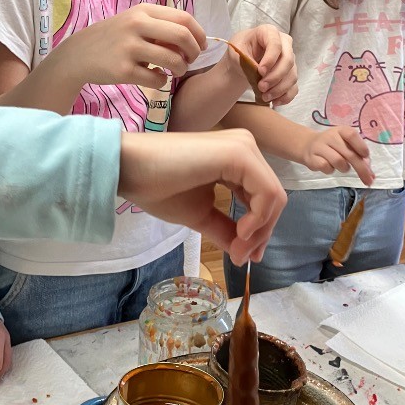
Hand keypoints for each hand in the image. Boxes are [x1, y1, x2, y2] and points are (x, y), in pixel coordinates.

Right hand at [57, 4, 205, 90]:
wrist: (78, 54)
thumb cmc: (114, 38)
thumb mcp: (134, 22)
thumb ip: (160, 26)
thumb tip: (192, 40)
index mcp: (143, 11)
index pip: (184, 18)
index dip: (199, 34)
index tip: (201, 46)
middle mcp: (136, 25)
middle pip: (183, 37)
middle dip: (194, 52)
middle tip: (190, 60)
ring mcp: (129, 48)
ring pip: (173, 60)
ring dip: (180, 69)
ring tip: (174, 71)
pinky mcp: (123, 70)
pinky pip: (157, 79)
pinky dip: (162, 81)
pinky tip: (156, 78)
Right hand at [119, 130, 286, 264]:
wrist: (130, 169)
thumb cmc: (159, 188)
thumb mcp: (200, 214)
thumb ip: (226, 229)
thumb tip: (244, 254)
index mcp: (237, 160)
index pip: (263, 197)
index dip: (260, 230)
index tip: (243, 256)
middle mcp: (245, 148)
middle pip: (273, 198)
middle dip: (262, 233)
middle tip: (241, 256)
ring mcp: (244, 148)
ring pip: (274, 196)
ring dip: (260, 229)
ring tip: (237, 247)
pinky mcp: (239, 153)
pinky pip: (267, 192)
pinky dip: (259, 218)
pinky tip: (240, 232)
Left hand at [229, 25, 297, 105]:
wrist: (242, 60)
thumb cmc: (240, 50)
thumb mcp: (236, 50)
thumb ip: (246, 58)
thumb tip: (258, 72)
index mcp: (269, 32)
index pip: (276, 44)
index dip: (270, 59)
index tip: (260, 72)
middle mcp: (284, 44)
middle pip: (288, 60)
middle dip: (275, 77)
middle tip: (261, 87)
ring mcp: (290, 59)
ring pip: (292, 75)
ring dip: (279, 89)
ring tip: (264, 96)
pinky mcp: (290, 73)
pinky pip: (294, 87)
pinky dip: (286, 96)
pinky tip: (275, 101)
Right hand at [301, 126, 373, 184]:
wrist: (308, 145)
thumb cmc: (333, 146)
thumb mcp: (346, 144)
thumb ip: (358, 154)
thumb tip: (370, 171)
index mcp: (341, 130)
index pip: (352, 135)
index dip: (361, 147)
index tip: (366, 156)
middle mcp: (330, 136)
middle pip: (349, 154)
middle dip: (361, 168)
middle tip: (369, 180)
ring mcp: (319, 146)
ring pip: (338, 161)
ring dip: (345, 168)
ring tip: (343, 167)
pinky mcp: (311, 158)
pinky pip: (326, 167)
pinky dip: (331, 170)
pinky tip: (330, 167)